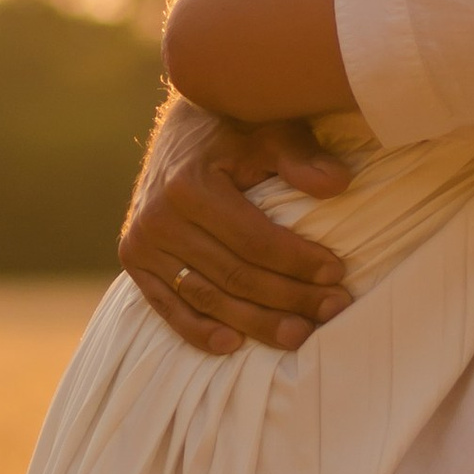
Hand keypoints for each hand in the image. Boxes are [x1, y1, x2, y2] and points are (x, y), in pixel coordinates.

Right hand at [120, 96, 354, 353]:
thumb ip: (301, 157)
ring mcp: (142, 244)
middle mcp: (158, 219)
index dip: (298, 262)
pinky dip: (199, 332)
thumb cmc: (236, 129)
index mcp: (188, 186)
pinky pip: (168, 308)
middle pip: (234, 275)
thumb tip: (338, 185)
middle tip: (333, 309)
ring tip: (299, 335)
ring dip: (256, 323)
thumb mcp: (270, 131)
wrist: (182, 128)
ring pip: (207, 297)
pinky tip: (235, 345)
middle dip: (288, 297)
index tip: (338, 274)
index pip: (254, 240)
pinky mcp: (135, 261)